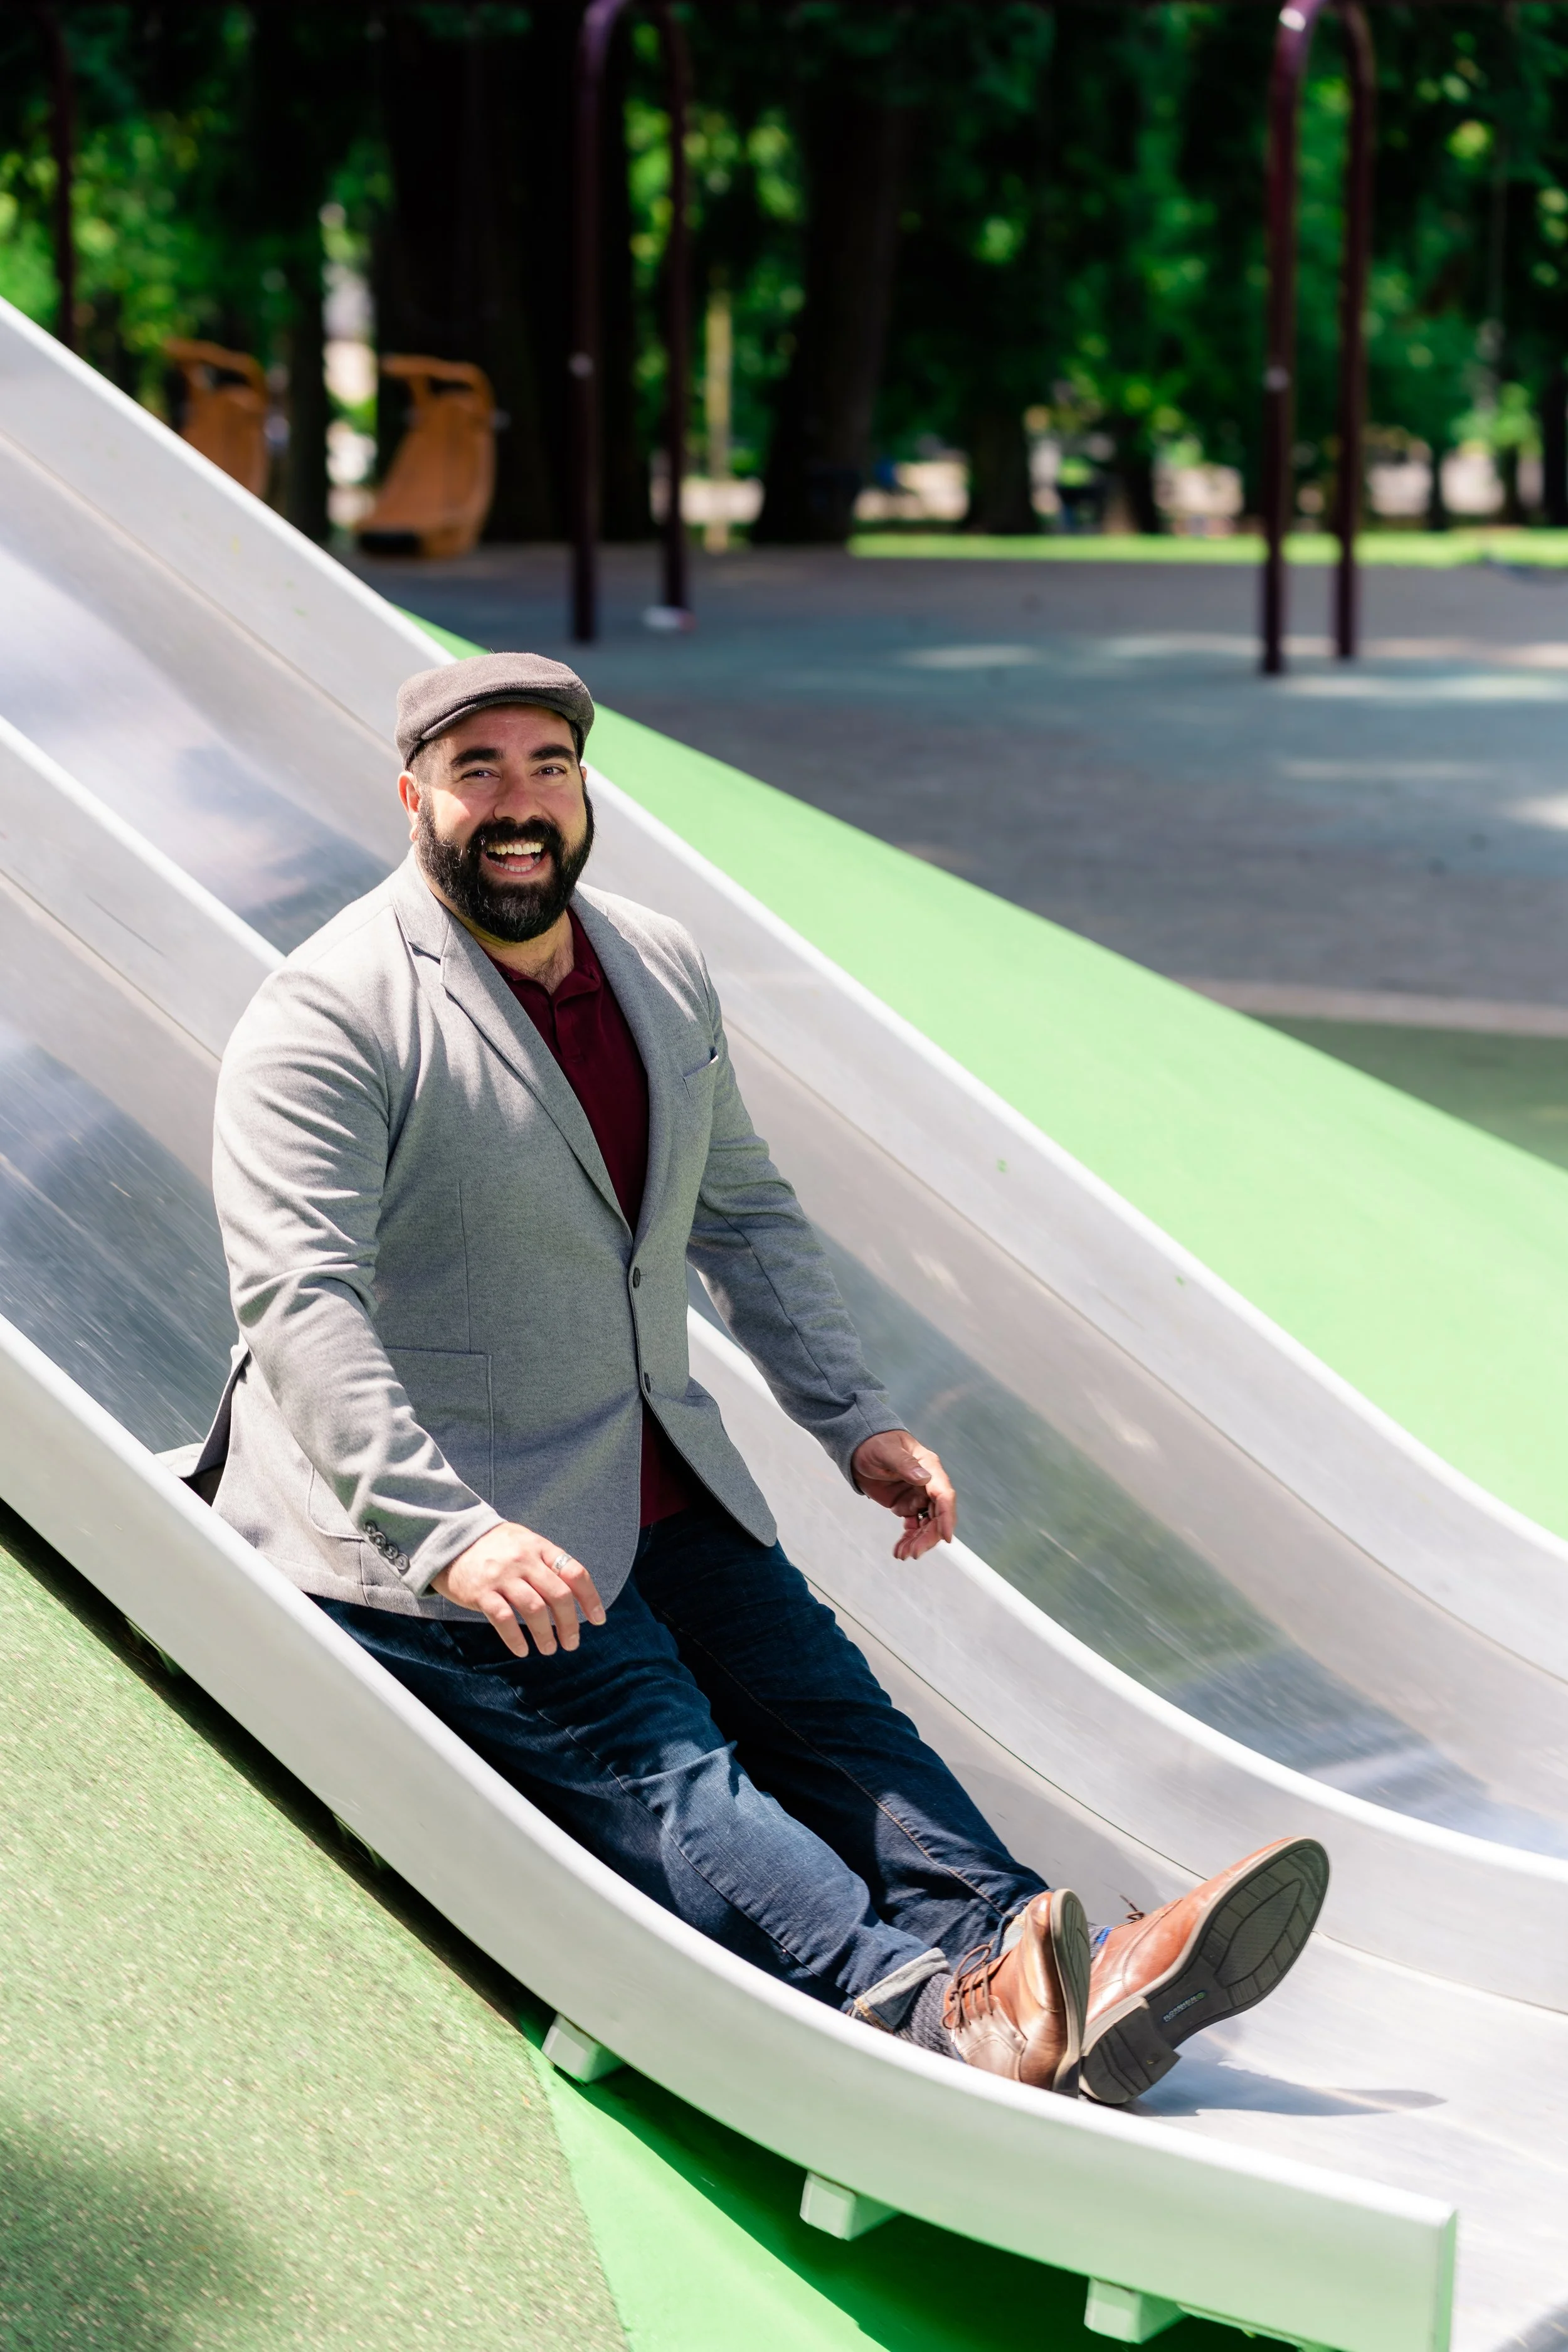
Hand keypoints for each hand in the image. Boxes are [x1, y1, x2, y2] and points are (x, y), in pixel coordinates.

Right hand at [432, 1522, 606, 1656]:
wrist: (451, 1539)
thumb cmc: (496, 1547)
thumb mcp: (526, 1543)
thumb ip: (548, 1563)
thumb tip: (575, 1594)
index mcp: (540, 1547)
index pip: (575, 1572)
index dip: (590, 1599)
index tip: (598, 1620)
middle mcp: (524, 1560)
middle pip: (558, 1596)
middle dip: (570, 1624)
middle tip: (571, 1643)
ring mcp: (503, 1576)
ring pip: (534, 1610)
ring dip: (546, 1635)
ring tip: (549, 1649)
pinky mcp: (481, 1592)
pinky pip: (504, 1620)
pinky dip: (515, 1639)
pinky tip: (522, 1650)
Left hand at [850, 1429, 955, 1560]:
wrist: (859, 1448)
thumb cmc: (875, 1442)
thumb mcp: (886, 1450)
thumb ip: (904, 1464)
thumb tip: (923, 1478)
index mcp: (929, 1468)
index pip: (944, 1495)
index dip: (947, 1517)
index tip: (946, 1538)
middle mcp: (928, 1485)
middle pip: (937, 1516)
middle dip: (928, 1537)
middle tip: (913, 1553)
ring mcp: (918, 1497)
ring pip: (927, 1525)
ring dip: (918, 1541)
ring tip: (903, 1554)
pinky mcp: (907, 1505)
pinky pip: (913, 1527)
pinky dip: (908, 1539)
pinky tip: (899, 1550)